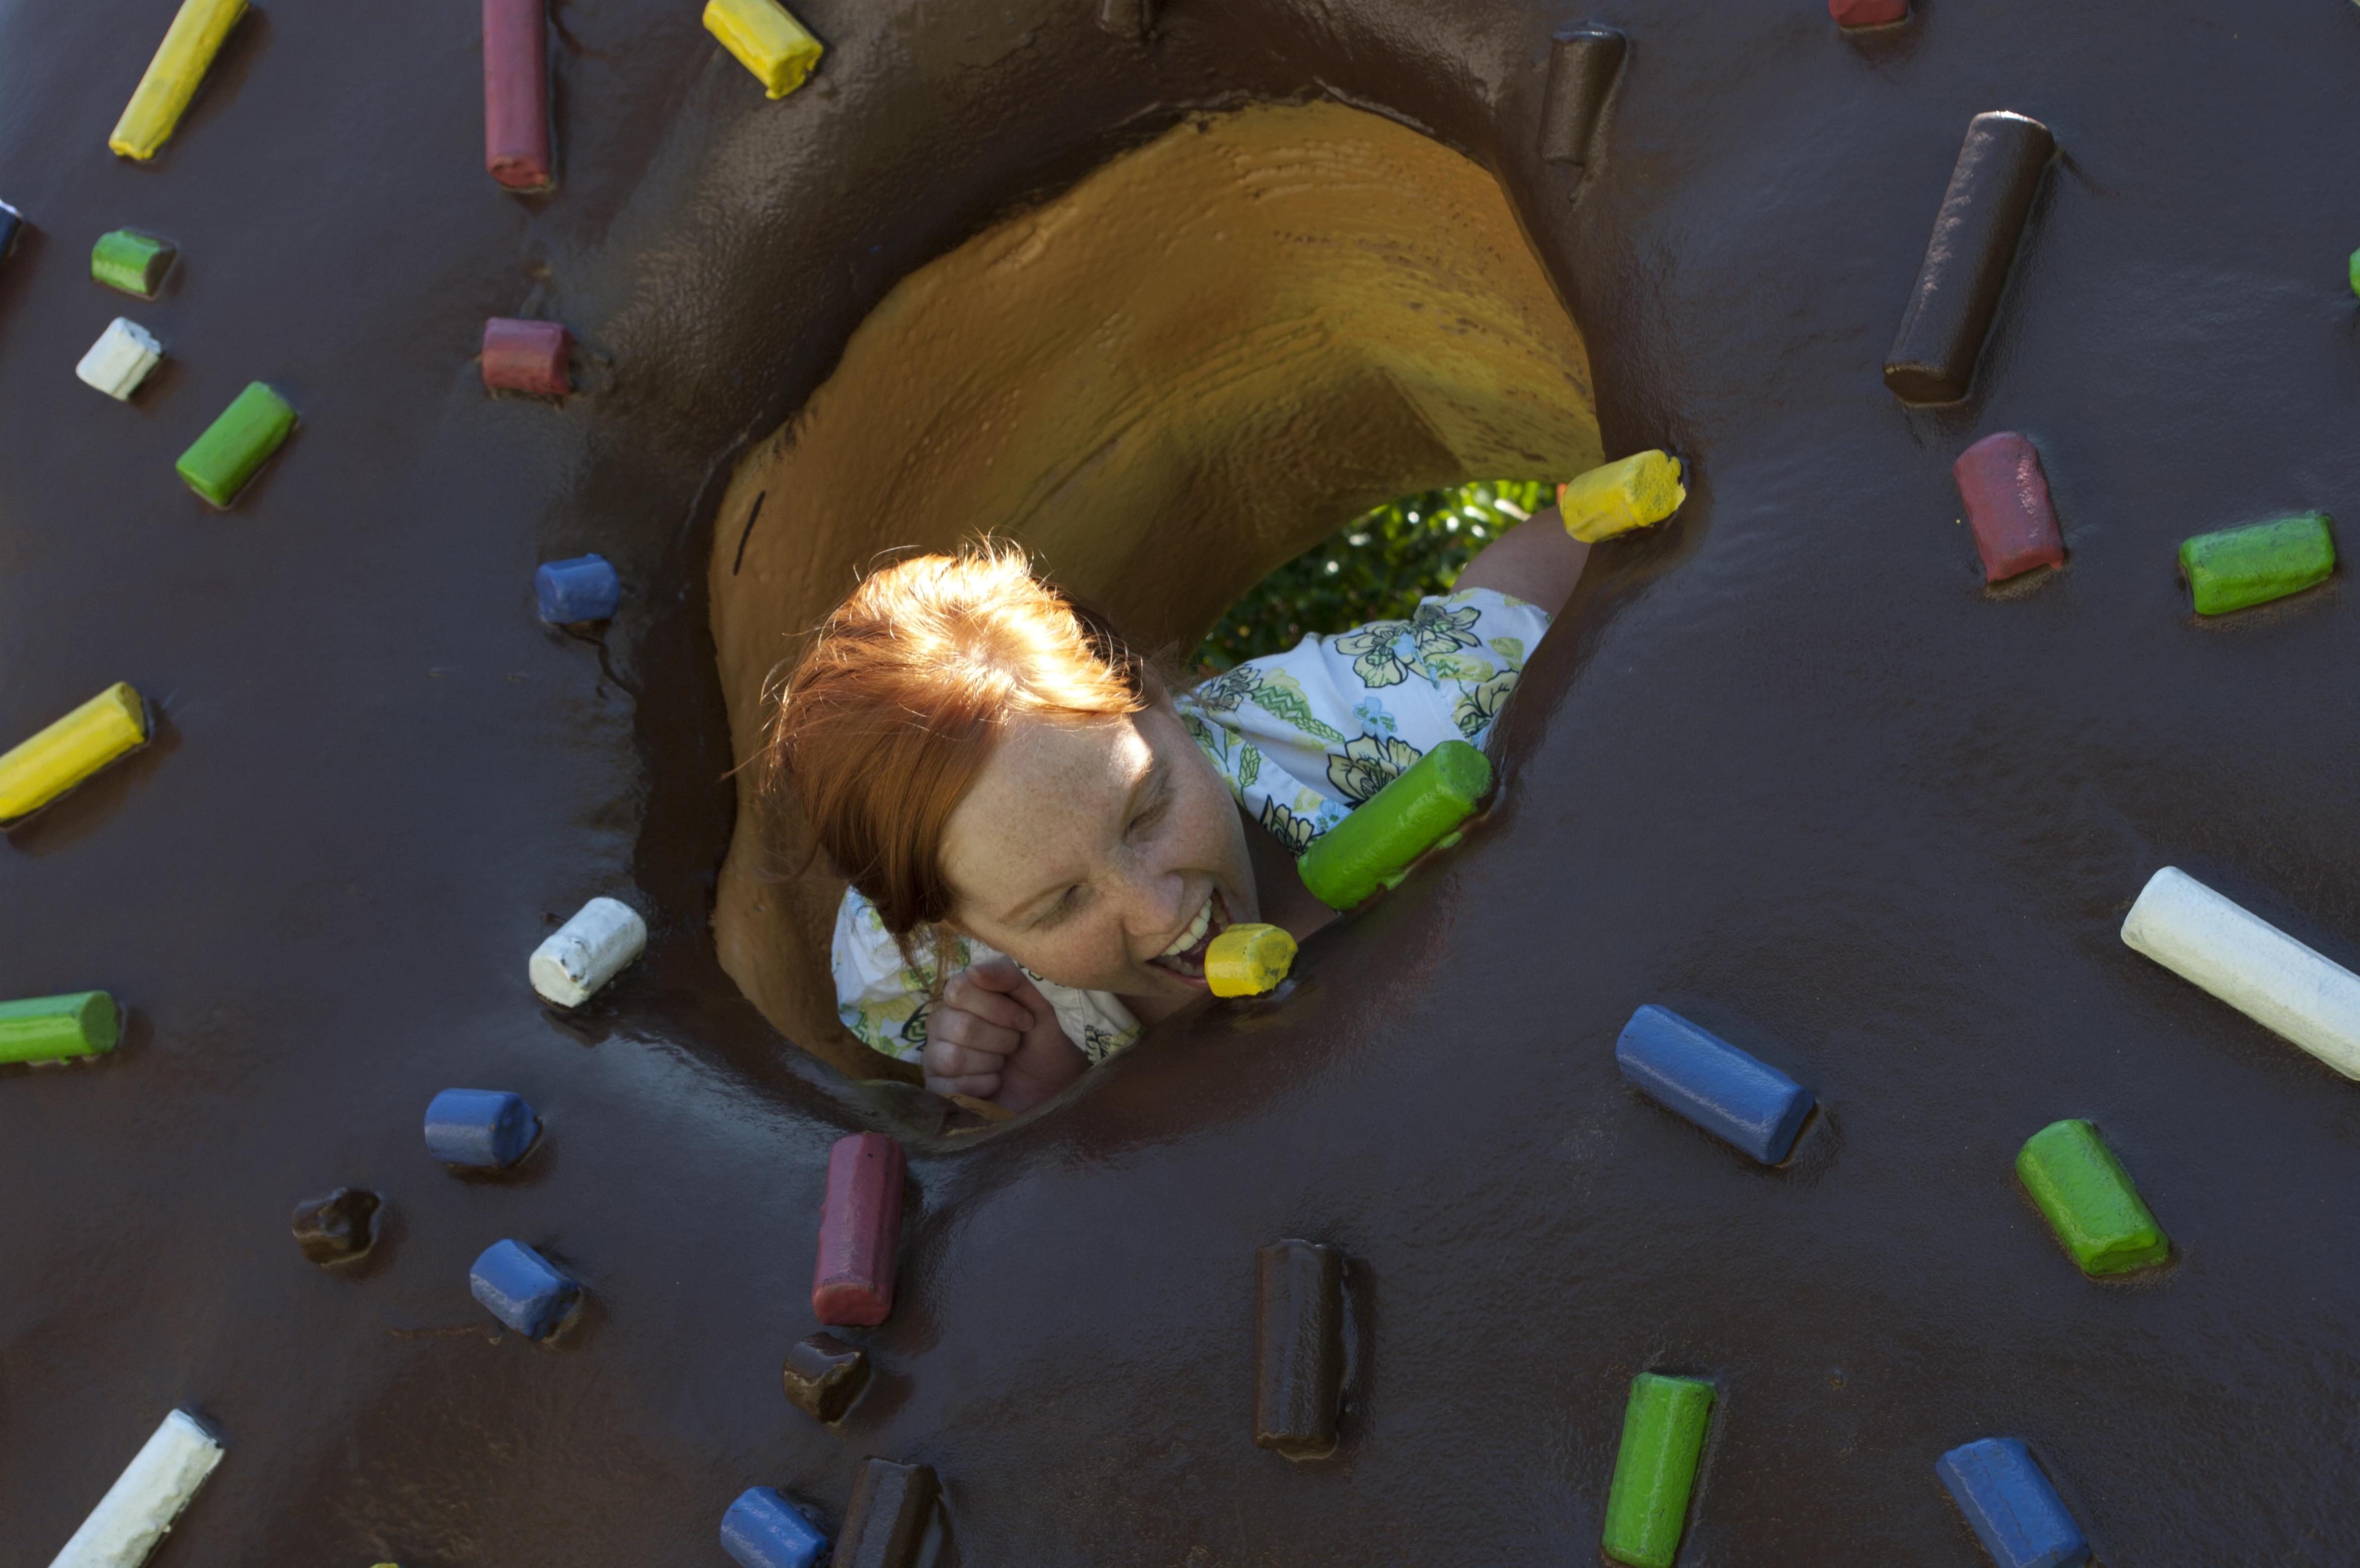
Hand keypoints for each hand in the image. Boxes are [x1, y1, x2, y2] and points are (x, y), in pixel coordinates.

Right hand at [922, 958, 1090, 1111]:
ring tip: (1003, 1064)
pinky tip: (994, 1082)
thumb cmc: (1044, 1041)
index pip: (960, 989)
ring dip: (992, 1062)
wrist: (1054, 1087)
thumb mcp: (1039, 1003)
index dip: (998, 1007)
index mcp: (962, 996)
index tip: (1026, 1021)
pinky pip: (952, 1086)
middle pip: (961, 1026)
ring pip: (954, 1058)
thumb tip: (974, 969)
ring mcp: (935, 1055)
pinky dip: (984, 1085)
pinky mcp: (937, 1088)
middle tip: (1015, 1045)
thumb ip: (1010, 978)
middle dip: (1001, 1039)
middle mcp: (941, 1022)